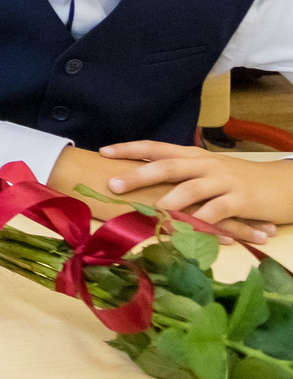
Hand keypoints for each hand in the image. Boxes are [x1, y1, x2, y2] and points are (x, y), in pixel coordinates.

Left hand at [104, 139, 289, 239]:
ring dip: (170, 199)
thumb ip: (180, 175)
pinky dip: (203, 221)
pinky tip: (190, 231)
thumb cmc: (238, 180)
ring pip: (192, 187)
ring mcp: (224, 181)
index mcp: (193, 156)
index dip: (129, 149)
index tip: (103, 152)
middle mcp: (205, 165)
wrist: (283, 184)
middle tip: (113, 185)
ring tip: (151, 210)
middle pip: (167, 166)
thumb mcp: (207, 172)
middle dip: (138, 175)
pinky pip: (219, 210)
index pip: (156, 147)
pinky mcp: (241, 200)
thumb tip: (141, 180)